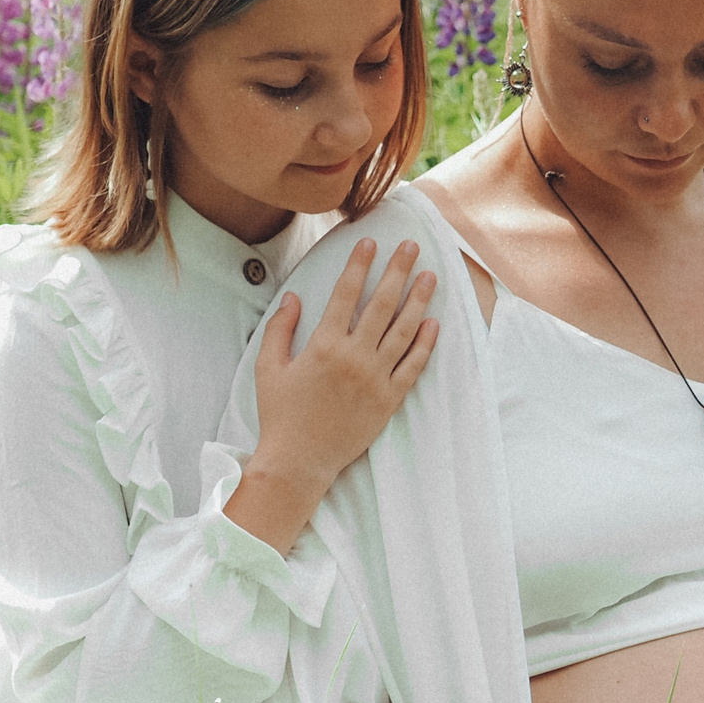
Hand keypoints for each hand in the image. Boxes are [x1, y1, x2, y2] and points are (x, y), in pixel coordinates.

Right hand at [224, 238, 437, 555]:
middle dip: (398, 270)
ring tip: (430, 276)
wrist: (300, 461)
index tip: (370, 241)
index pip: (347, 293)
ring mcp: (376, 378)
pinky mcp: (389, 399)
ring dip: (419, 299)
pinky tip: (434, 322)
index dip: (360, 264)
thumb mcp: (268, 367)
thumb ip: (280, 328)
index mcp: (323, 345)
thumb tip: (293, 297)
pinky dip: (425, 343)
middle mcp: (354, 357)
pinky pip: (413, 366)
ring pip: (404, 330)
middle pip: (382, 304)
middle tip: (411, 246)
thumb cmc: (280, 414)